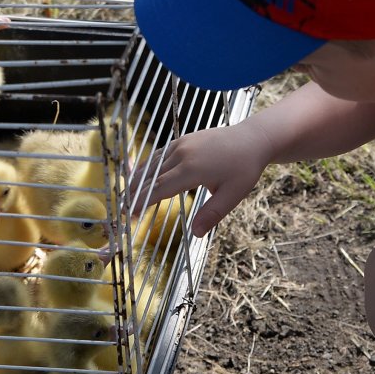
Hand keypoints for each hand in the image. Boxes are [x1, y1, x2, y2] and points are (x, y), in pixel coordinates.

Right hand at [128, 122, 272, 237]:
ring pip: (152, 164)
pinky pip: (159, 154)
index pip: (160, 188)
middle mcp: (183, 154)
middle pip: (151, 176)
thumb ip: (213, 214)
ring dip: (137, 179)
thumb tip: (196, 234)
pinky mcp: (183, 139)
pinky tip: (141, 175)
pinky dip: (147, 166)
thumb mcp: (233, 194)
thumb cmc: (245, 167)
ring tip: (125, 195)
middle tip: (121, 210)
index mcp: (193, 169)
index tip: (131, 215)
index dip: (143, 202)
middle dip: (134, 193)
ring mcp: (181, 144)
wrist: (253, 138)